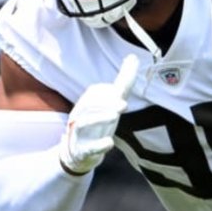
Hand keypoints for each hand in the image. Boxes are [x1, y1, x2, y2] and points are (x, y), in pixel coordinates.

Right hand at [60, 54, 142, 174]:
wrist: (78, 153)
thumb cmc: (97, 123)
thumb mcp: (111, 102)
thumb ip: (123, 82)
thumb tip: (133, 57)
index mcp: (87, 104)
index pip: (94, 93)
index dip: (106, 91)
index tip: (120, 90)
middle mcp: (80, 116)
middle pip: (88, 106)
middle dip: (105, 104)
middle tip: (123, 104)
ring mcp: (79, 134)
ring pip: (84, 123)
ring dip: (99, 119)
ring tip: (115, 116)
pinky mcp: (82, 150)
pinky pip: (88, 148)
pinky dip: (98, 145)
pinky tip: (110, 143)